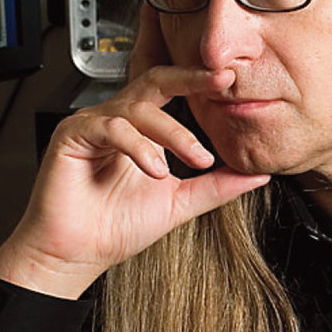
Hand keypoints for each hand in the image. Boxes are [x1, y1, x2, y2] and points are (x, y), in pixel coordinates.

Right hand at [0, 9, 269, 298]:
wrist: (78, 254)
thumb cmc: (118, 226)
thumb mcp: (182, 202)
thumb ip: (219, 185)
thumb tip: (260, 174)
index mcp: (145, 129)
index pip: (175, 91)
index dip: (201, 81)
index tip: (234, 80)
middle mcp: (120, 119)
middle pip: (157, 80)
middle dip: (192, 78)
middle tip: (223, 81)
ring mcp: (94, 123)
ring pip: (140, 108)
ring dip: (174, 133)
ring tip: (196, 160)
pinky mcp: (72, 134)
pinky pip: (110, 127)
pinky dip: (138, 146)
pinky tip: (155, 170)